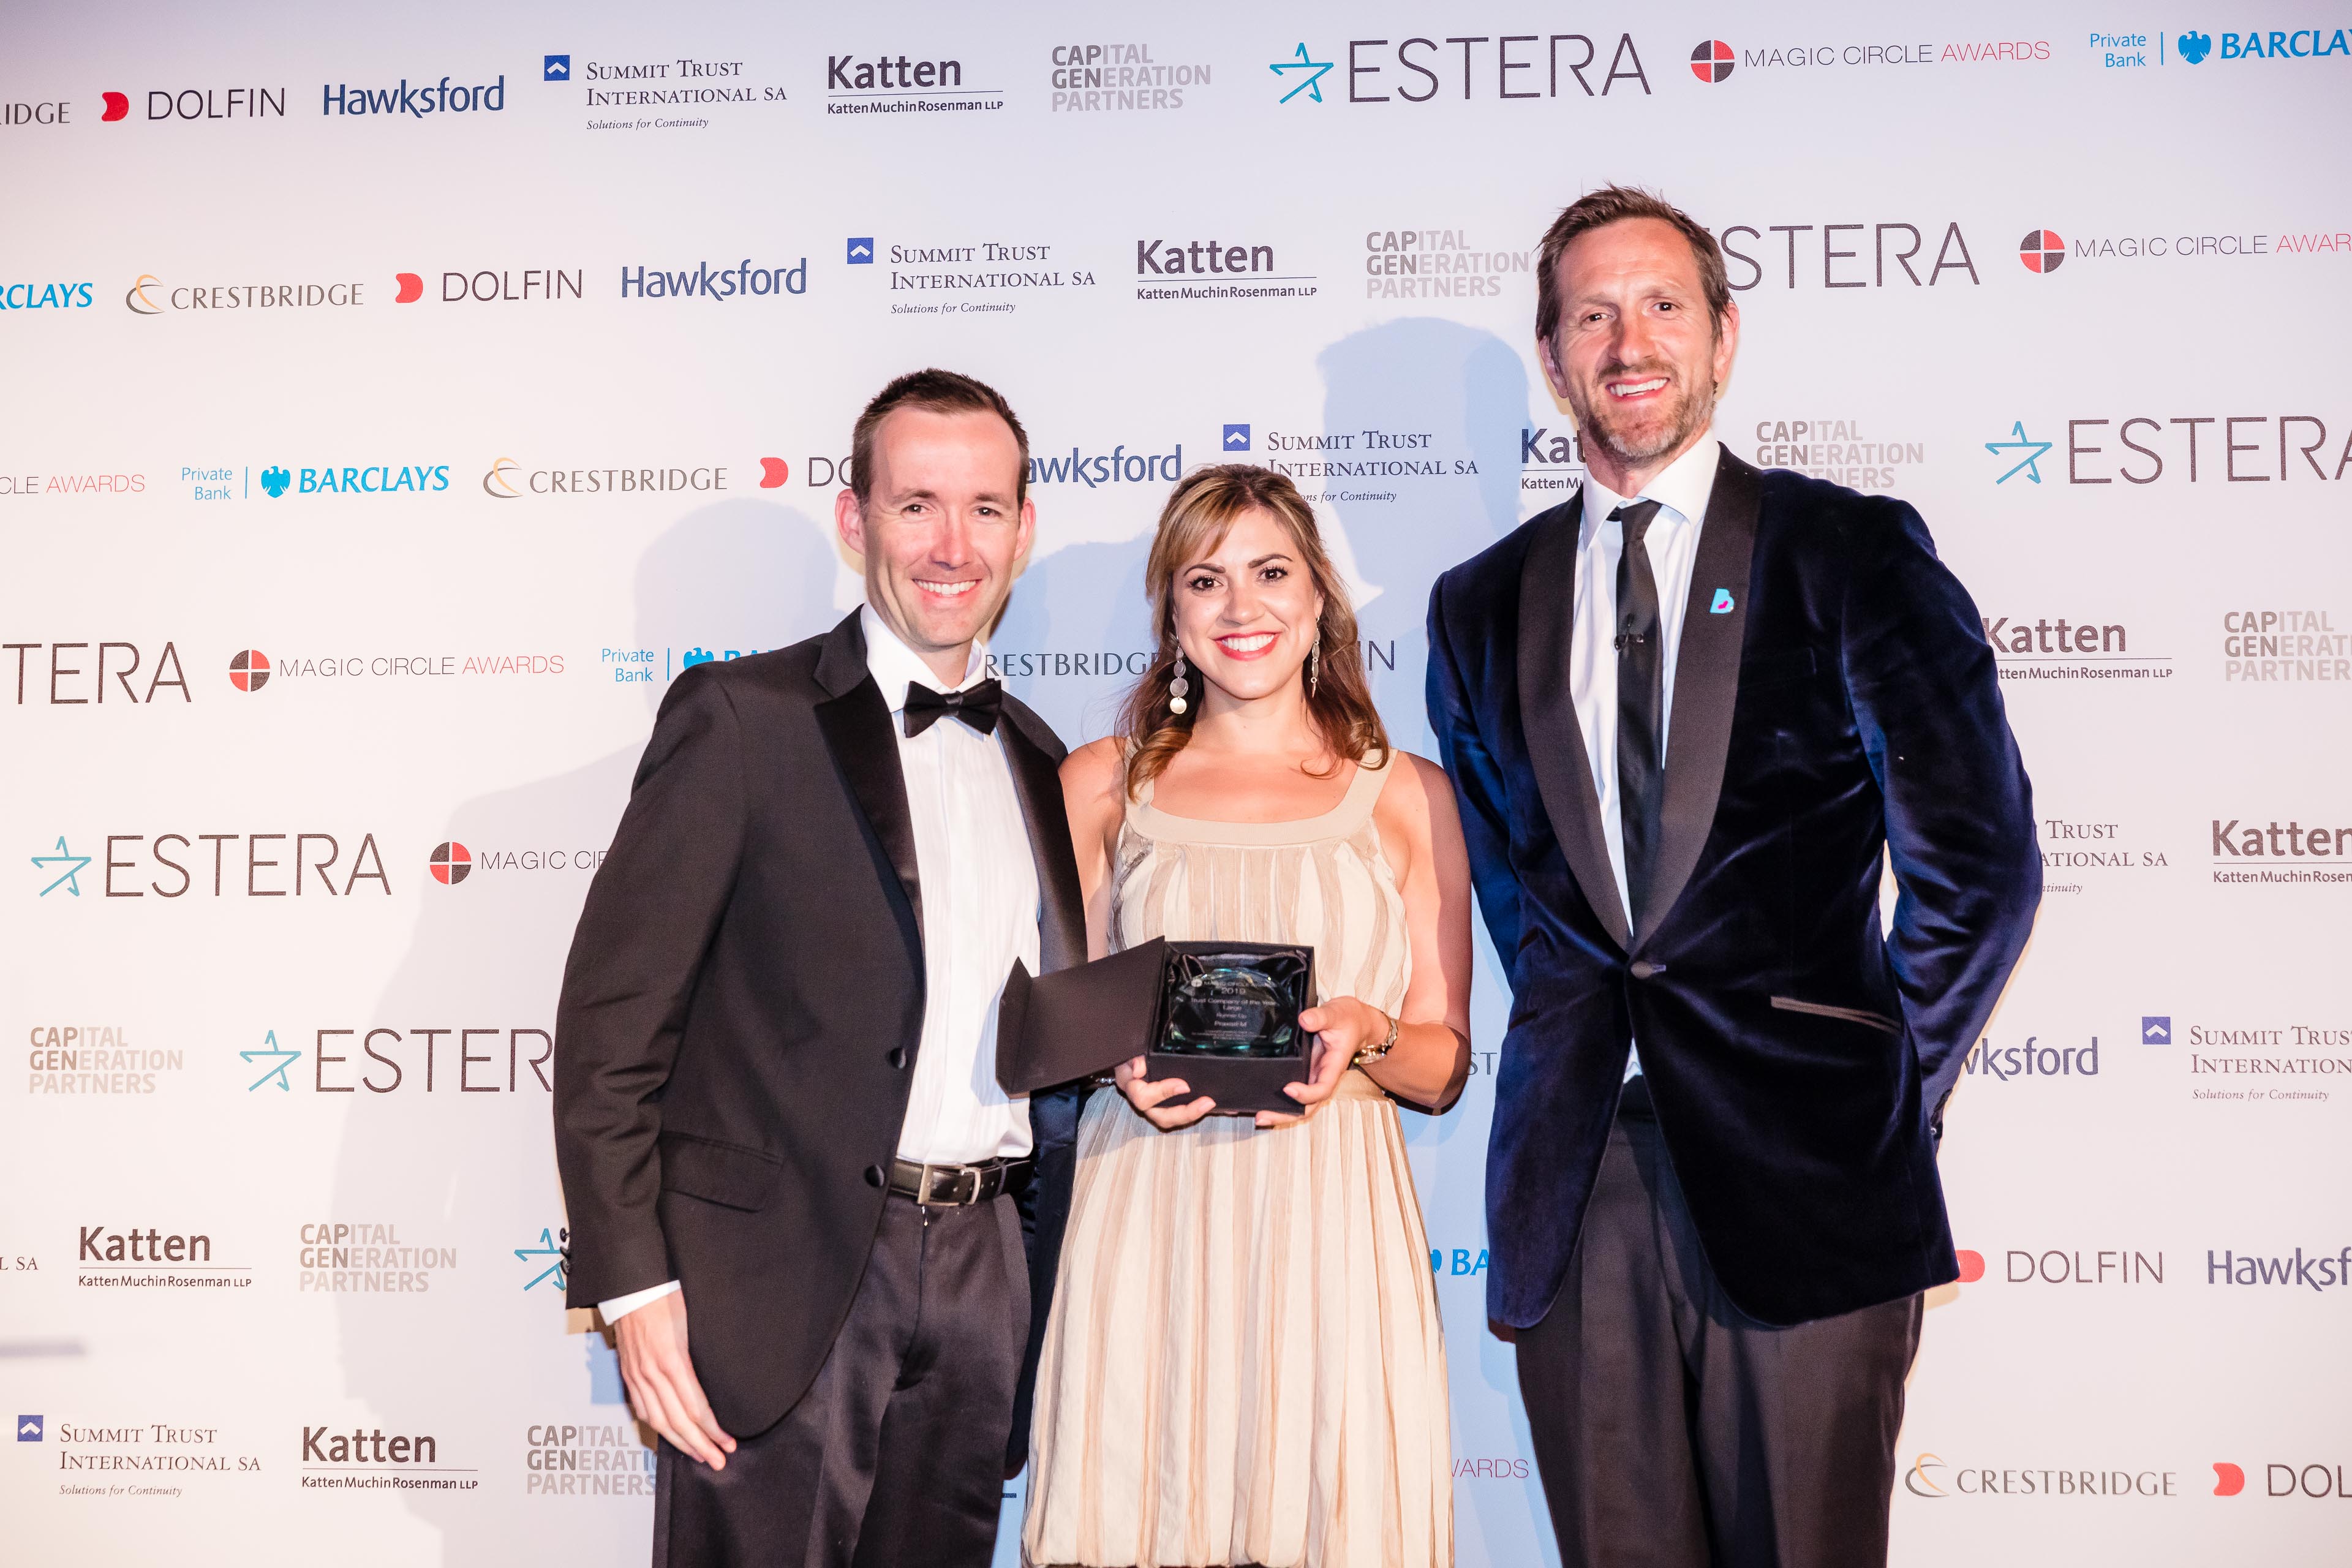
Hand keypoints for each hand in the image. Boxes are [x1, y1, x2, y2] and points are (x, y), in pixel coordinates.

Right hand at [613, 1289, 736, 1467]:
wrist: (632, 1285)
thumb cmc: (667, 1297)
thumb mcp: (693, 1322)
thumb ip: (704, 1355)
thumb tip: (723, 1381)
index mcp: (673, 1360)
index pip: (695, 1408)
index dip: (713, 1429)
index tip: (729, 1442)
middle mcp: (652, 1373)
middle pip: (678, 1421)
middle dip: (700, 1445)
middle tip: (719, 1461)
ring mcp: (637, 1376)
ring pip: (658, 1420)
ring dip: (680, 1442)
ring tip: (699, 1455)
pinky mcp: (629, 1373)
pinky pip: (641, 1408)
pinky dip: (655, 1426)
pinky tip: (669, 1435)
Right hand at [1115, 1055, 1215, 1129]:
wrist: (1130, 1061)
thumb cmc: (1131, 1056)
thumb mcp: (1130, 1052)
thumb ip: (1134, 1058)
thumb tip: (1139, 1069)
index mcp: (1131, 1087)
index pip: (1143, 1097)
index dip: (1164, 1093)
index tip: (1184, 1085)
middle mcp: (1142, 1102)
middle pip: (1161, 1117)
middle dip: (1185, 1112)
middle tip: (1205, 1102)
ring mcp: (1153, 1107)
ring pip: (1170, 1120)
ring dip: (1191, 1115)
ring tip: (1208, 1104)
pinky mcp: (1164, 1107)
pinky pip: (1177, 1116)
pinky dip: (1192, 1113)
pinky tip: (1205, 1106)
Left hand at [1259, 997, 1383, 1127]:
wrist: (1356, 1023)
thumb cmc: (1348, 1019)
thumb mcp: (1337, 1013)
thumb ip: (1321, 1017)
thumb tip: (1304, 1020)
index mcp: (1333, 1067)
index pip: (1322, 1089)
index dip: (1306, 1093)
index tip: (1288, 1088)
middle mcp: (1322, 1076)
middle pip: (1307, 1106)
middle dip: (1286, 1115)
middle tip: (1261, 1116)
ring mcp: (1312, 1076)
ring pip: (1298, 1104)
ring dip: (1279, 1112)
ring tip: (1256, 1114)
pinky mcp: (1304, 1072)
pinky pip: (1292, 1091)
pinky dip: (1278, 1100)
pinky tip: (1258, 1100)